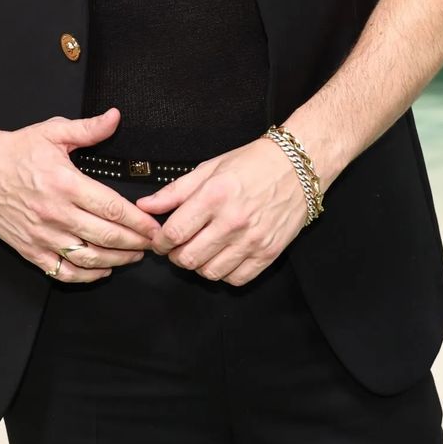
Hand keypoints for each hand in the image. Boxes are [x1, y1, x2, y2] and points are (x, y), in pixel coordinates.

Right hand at [0, 108, 159, 282]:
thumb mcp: (52, 132)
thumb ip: (88, 129)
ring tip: (134, 256)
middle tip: (153, 243)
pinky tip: (102, 270)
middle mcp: (55, 213)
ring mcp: (41, 235)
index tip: (154, 226)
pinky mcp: (29, 250)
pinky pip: (63, 271)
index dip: (138, 221)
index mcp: (65, 183)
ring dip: (117, 261)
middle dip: (135, 243)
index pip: (111, 207)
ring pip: (88, 257)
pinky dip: (86, 276)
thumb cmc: (15, 150)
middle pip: (106, 236)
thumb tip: (115, 117)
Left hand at [135, 137, 311, 285]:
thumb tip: (145, 206)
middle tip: (177, 246)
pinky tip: (223, 257)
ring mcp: (252, 240)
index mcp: (214, 196)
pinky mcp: (269, 253)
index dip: (160, 241)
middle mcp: (232, 221)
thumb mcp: (209, 168)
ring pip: (210, 273)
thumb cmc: (252, 163)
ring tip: (201, 250)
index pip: (174, 233)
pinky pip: (237, 279)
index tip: (160, 239)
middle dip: (175, 255)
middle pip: (188, 258)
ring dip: (198, 265)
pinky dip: (225, 273)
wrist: (297, 167)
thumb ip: (174, 191)